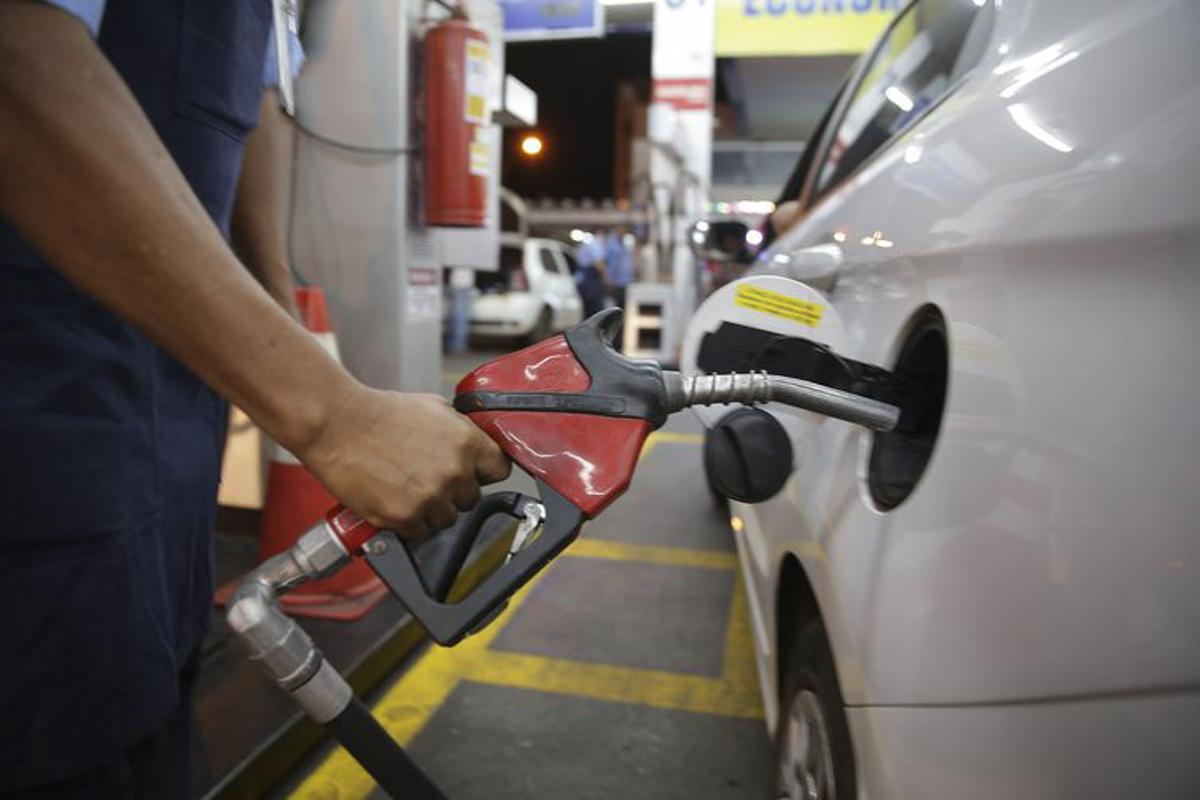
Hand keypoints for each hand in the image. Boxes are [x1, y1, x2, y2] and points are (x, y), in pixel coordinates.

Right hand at [297, 386, 510, 537]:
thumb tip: (473, 443)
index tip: (474, 474)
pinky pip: (418, 531)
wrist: (338, 425)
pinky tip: (393, 500)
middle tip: (427, 478)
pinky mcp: (405, 517)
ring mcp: (431, 497)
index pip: (500, 471)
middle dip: (453, 491)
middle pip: (472, 499)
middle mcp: (454, 472)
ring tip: (407, 489)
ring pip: (446, 519)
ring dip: (430, 509)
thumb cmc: (379, 414)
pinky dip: (407, 522)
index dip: (484, 472)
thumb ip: (460, 429)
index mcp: (467, 442)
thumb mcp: (433, 407)